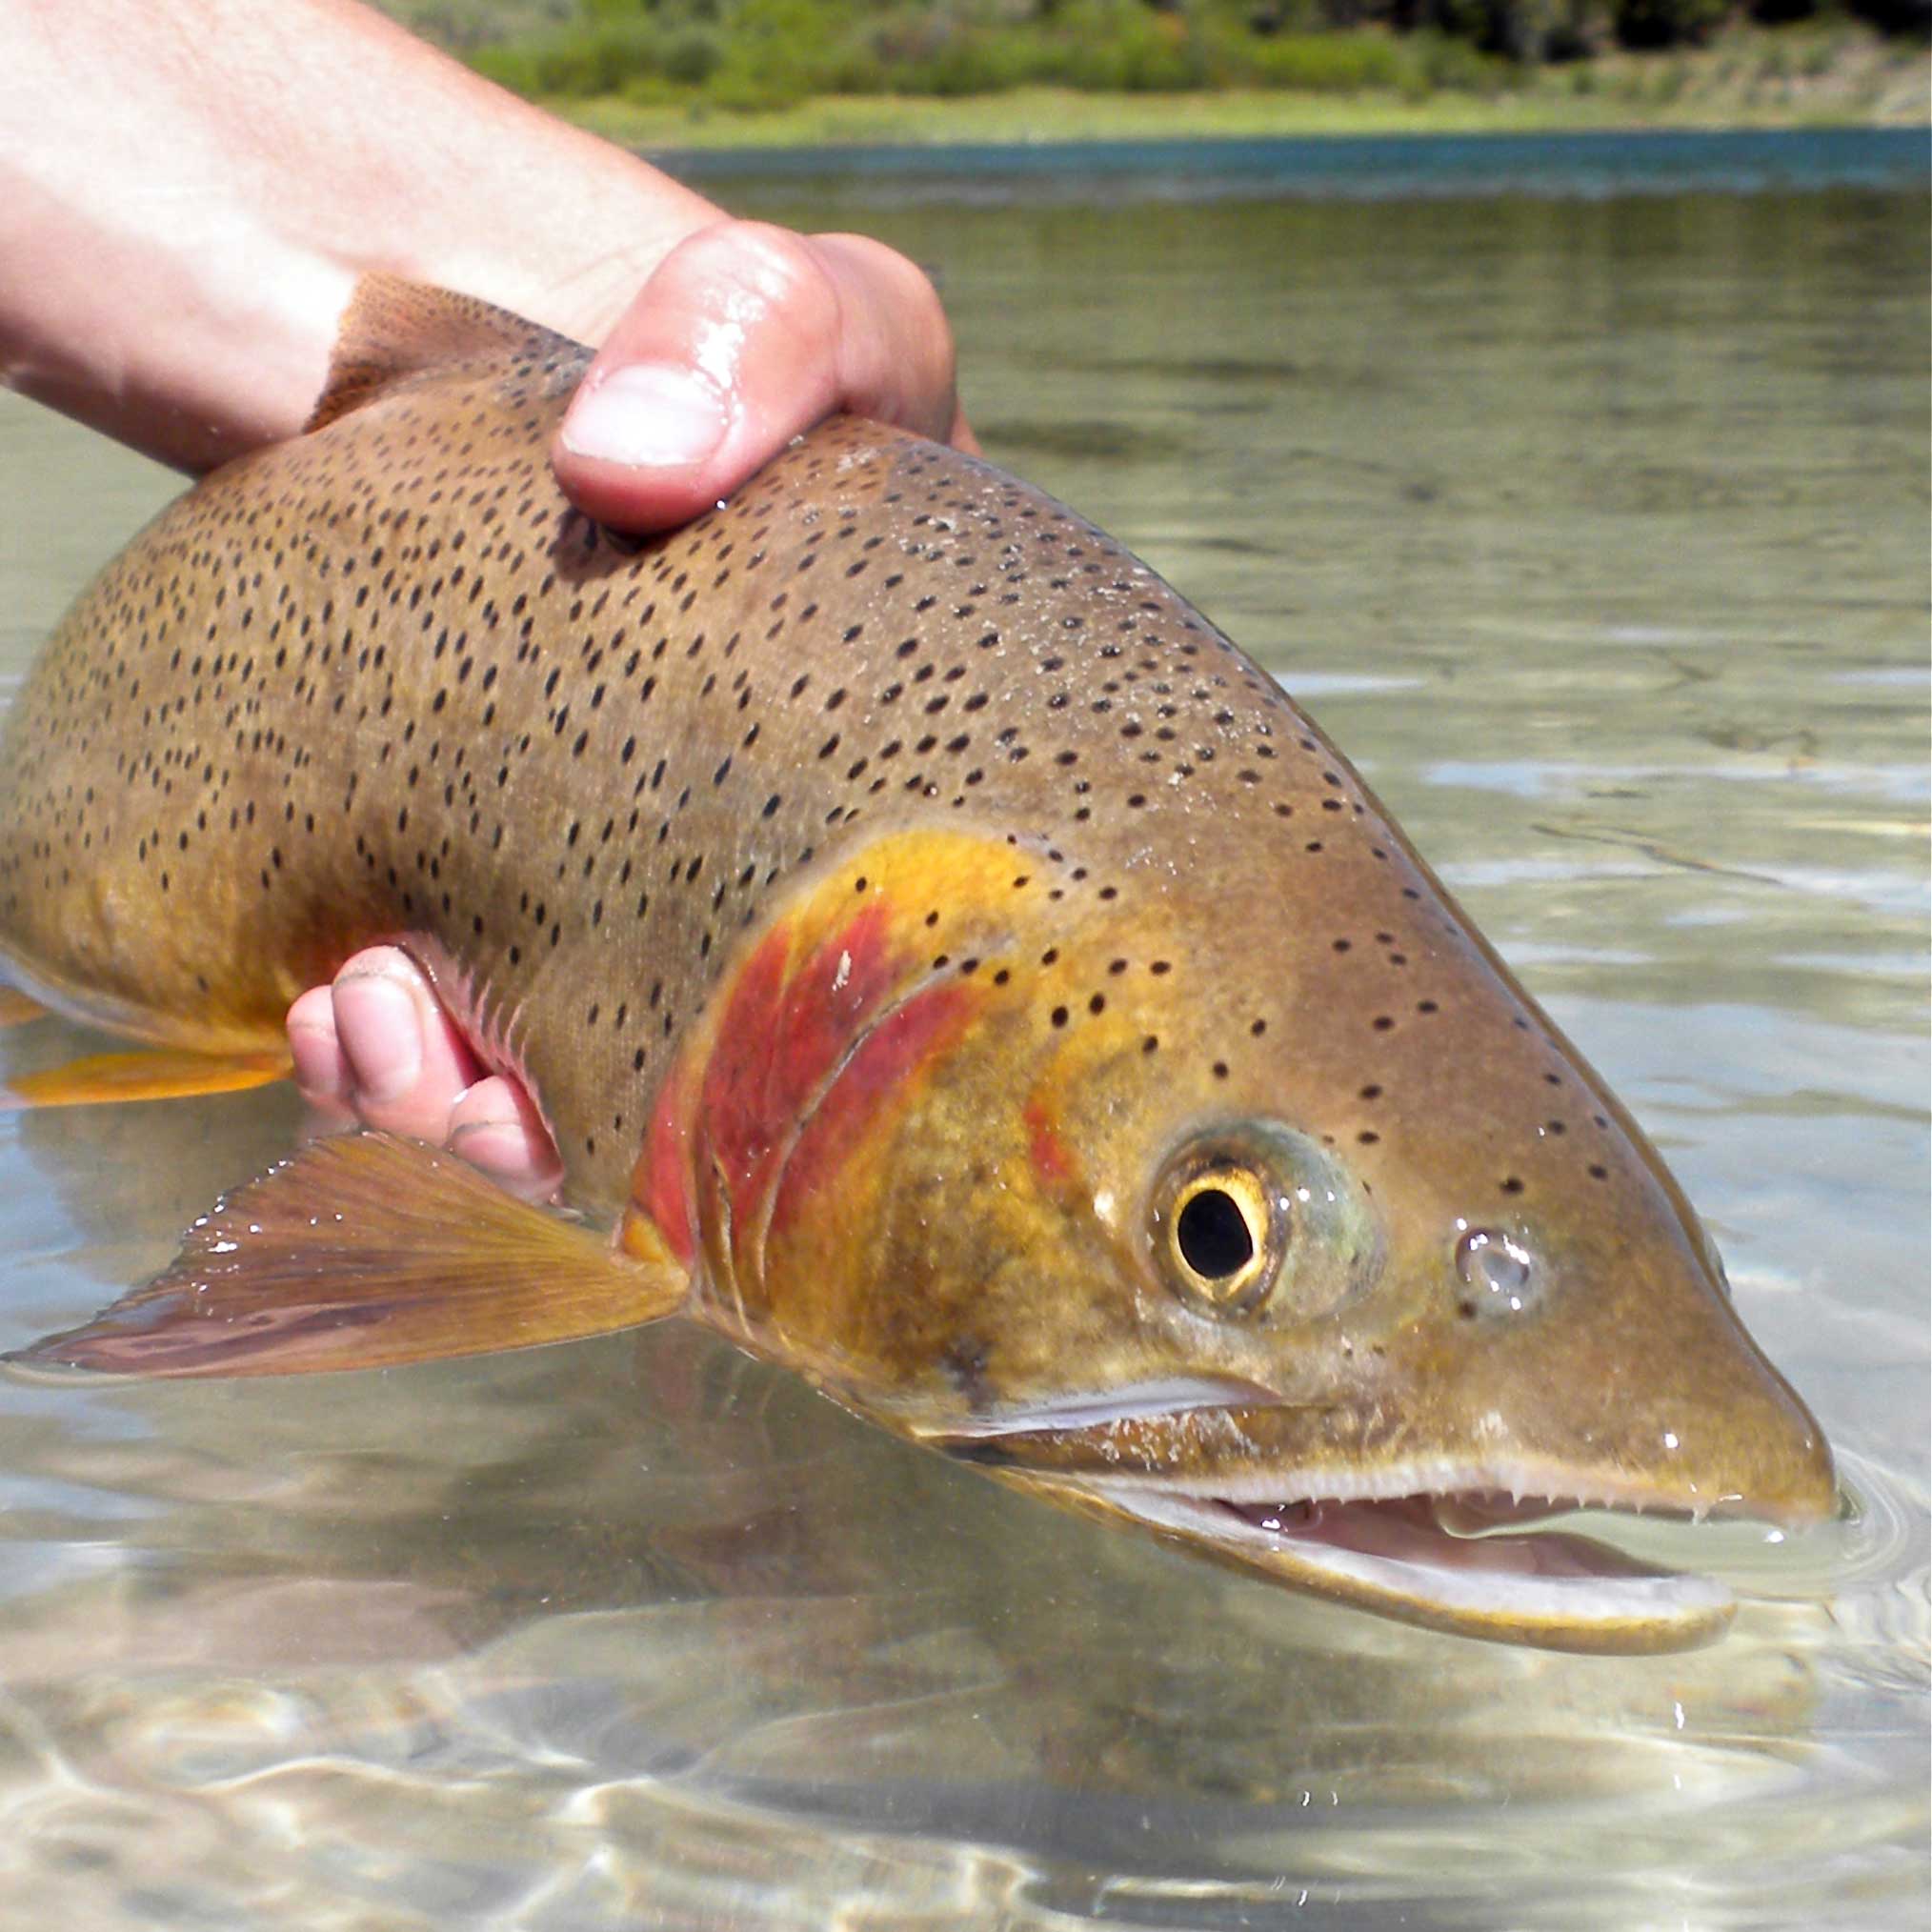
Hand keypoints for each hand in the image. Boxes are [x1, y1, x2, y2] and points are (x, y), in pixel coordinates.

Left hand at [290, 220, 974, 1191]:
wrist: (594, 373)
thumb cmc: (751, 369)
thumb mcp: (811, 314)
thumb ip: (760, 337)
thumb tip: (628, 466)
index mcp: (887, 821)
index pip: (887, 1019)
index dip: (787, 1112)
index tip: (667, 1094)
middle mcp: (765, 900)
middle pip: (690, 1116)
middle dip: (553, 1146)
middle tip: (460, 1087)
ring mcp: (626, 909)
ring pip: (555, 1108)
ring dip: (441, 1116)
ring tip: (364, 1022)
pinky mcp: (495, 896)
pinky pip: (456, 1040)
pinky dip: (384, 1060)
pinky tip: (337, 998)